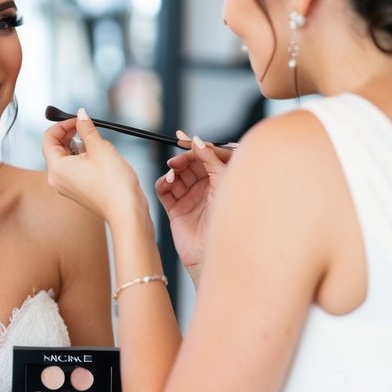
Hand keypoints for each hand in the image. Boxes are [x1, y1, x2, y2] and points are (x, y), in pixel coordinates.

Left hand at [42, 109, 148, 225]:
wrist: (126, 211)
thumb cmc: (114, 184)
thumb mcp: (99, 147)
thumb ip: (86, 128)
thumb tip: (80, 114)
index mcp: (57, 168)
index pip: (48, 138)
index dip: (62, 125)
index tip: (77, 119)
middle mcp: (57, 179)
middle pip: (55, 148)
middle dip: (69, 134)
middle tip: (86, 126)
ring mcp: (67, 186)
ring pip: (66, 158)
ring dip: (78, 146)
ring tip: (96, 144)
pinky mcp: (77, 190)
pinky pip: (74, 169)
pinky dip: (82, 158)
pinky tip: (98, 157)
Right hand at [156, 133, 232, 280]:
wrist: (214, 252)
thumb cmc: (227, 220)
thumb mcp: (223, 182)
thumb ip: (210, 159)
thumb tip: (197, 140)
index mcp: (222, 180)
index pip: (207, 156)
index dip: (197, 146)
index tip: (185, 139)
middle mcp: (207, 188)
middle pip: (190, 163)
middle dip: (183, 158)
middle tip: (177, 158)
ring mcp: (191, 198)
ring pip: (177, 174)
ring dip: (173, 169)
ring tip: (174, 172)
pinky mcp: (175, 208)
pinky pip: (164, 189)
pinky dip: (163, 182)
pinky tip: (168, 182)